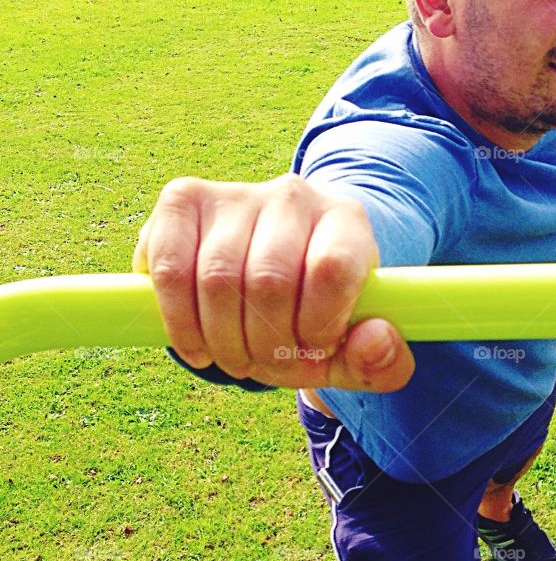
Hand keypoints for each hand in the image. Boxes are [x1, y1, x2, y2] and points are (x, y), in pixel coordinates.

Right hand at [132, 173, 413, 391]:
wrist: (273, 278)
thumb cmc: (319, 316)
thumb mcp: (356, 347)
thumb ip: (382, 358)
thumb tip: (374, 341)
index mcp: (347, 222)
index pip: (331, 268)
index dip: (316, 326)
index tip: (313, 352)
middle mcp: (294, 195)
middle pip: (270, 281)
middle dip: (265, 346)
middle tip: (266, 366)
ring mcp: (235, 193)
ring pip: (216, 280)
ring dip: (222, 343)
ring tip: (236, 359)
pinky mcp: (182, 201)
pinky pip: (168, 269)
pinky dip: (179, 323)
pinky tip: (197, 346)